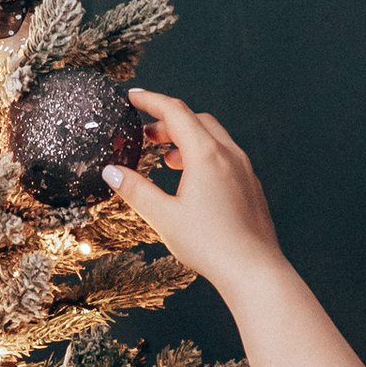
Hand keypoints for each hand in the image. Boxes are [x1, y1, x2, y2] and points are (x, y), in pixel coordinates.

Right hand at [107, 88, 363, 366]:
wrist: (254, 270)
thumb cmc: (210, 245)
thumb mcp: (163, 217)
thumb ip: (136, 190)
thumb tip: (111, 172)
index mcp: (205, 154)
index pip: (175, 112)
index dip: (150, 100)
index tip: (132, 97)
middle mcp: (228, 154)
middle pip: (196, 120)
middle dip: (168, 121)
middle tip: (145, 134)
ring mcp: (244, 169)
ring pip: (213, 137)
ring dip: (187, 139)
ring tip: (166, 158)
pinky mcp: (251, 185)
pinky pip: (225, 156)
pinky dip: (204, 154)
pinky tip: (192, 180)